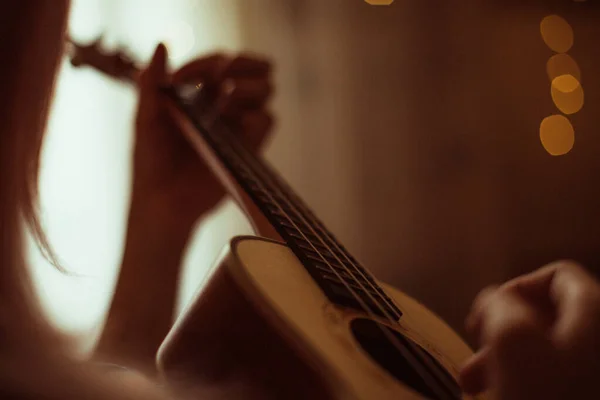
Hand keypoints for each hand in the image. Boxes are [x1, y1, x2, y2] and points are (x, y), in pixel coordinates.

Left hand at [132, 44, 272, 224]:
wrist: (161, 202)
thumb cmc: (150, 162)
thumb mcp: (145, 118)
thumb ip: (152, 83)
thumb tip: (162, 44)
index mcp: (201, 97)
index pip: (218, 63)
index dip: (202, 64)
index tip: (178, 79)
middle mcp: (225, 108)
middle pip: (254, 70)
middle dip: (244, 62)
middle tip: (222, 70)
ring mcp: (239, 127)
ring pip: (266, 90)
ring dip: (249, 84)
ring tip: (226, 95)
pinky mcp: (249, 147)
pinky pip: (267, 120)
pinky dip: (255, 112)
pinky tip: (233, 119)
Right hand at [459, 261, 599, 398]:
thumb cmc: (549, 398)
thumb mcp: (514, 343)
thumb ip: (501, 306)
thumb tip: (496, 299)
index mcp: (596, 314)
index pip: (558, 276)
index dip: (516, 287)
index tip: (483, 317)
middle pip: (551, 319)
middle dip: (503, 335)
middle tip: (473, 361)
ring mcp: (594, 375)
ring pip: (552, 355)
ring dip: (507, 366)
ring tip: (476, 389)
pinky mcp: (586, 394)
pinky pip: (559, 383)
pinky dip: (528, 386)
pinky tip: (502, 397)